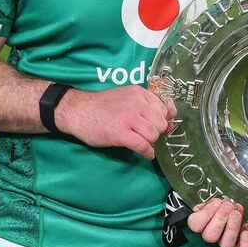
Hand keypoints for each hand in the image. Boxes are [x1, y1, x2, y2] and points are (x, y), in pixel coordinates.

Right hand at [55, 85, 173, 158]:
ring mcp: (128, 118)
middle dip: (156, 132)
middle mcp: (136, 103)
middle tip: (147, 135)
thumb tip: (170, 117)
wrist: (78, 111)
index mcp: (138, 93)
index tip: (158, 125)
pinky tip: (145, 154)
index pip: (163, 107)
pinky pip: (143, 146)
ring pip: (154, 135)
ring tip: (143, 143)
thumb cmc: (101, 106)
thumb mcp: (126, 97)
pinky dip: (147, 152)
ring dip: (151, 142)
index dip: (163, 119)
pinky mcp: (120, 133)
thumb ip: (145, 104)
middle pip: (161, 123)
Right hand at [187, 197, 247, 246]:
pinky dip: (245, 242)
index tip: (215, 203)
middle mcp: (211, 236)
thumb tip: (219, 203)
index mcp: (200, 224)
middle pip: (210, 236)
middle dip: (220, 219)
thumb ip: (213, 203)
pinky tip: (246, 231)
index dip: (206, 214)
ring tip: (236, 214)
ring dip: (232, 228)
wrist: (231, 214)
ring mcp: (224, 242)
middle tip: (228, 206)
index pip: (195, 225)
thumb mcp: (212, 202)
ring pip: (225, 244)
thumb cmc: (219, 208)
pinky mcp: (238, 246)